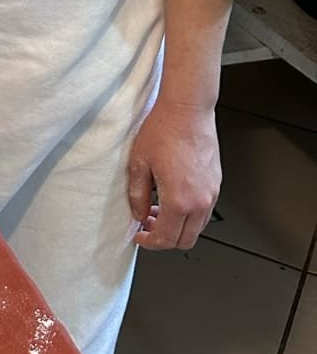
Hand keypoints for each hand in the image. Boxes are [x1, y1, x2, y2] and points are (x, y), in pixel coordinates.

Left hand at [127, 100, 220, 250]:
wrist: (187, 110)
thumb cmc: (164, 130)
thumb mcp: (139, 164)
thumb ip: (137, 196)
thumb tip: (138, 214)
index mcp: (179, 200)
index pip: (165, 238)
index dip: (149, 242)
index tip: (139, 236)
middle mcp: (200, 201)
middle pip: (184, 241)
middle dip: (163, 239)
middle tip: (147, 225)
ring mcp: (211, 193)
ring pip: (196, 228)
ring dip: (177, 226)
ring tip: (157, 210)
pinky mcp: (216, 184)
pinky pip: (204, 211)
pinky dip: (188, 214)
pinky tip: (172, 198)